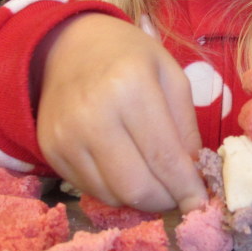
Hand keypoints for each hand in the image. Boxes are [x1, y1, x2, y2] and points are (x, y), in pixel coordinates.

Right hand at [33, 13, 207, 212]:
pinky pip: (91, 190)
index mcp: (131, 87)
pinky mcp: (50, 150)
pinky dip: (115, 191)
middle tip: (178, 195)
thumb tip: (195, 177)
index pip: (164, 157)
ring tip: (155, 181)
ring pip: (112, 195)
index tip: (201, 204)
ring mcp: (66, 136)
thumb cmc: (130, 58)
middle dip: (165, 201)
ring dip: (141, 199)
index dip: (186, 188)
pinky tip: (126, 171)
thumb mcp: (171, 77)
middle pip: (136, 186)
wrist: (68, 46)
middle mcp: (93, 115)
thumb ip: (187, 128)